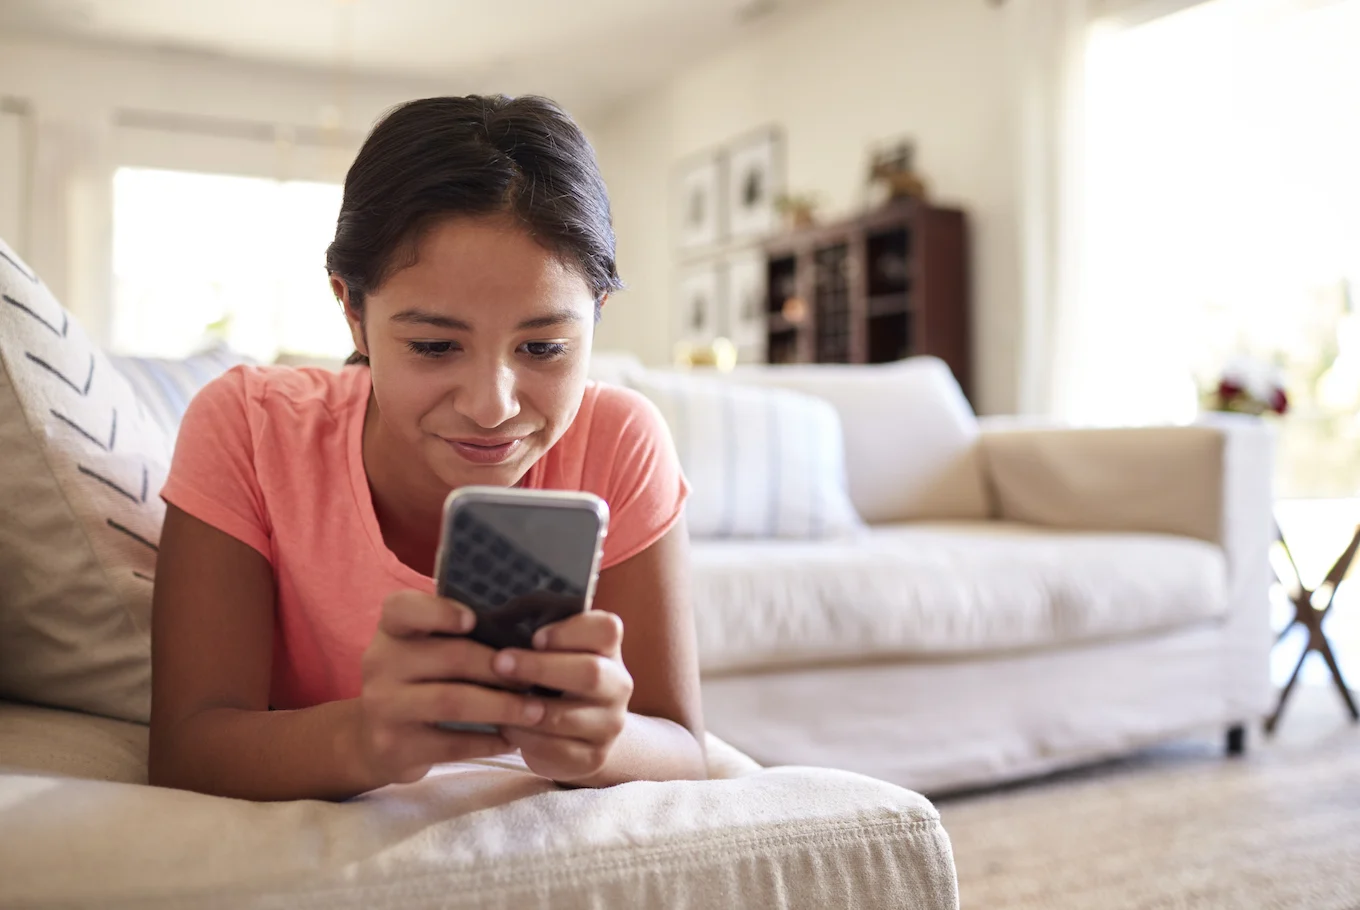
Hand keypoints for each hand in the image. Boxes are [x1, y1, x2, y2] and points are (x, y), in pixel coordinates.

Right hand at [352, 590, 547, 786]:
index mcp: (392, 631)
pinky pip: (451, 743)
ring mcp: (385, 707)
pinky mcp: (396, 747)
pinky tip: (512, 739)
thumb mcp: (423, 650)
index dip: (440, 611)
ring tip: (535, 712)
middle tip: (534, 677)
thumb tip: (525, 633)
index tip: (474, 620)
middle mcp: (380, 664)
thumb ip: (457, 635)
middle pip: (449, 657)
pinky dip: (488, 741)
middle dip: (499, 668)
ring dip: (502, 706)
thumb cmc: (417, 681)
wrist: (373, 740)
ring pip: (453, 701)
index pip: (403, 608)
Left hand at [489, 610, 633, 783]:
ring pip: (566, 716)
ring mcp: (609, 725)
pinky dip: (524, 738)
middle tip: (500, 663)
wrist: (583, 731)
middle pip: (591, 672)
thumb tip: (494, 618)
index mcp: (609, 650)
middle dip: (539, 667)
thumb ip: (538, 632)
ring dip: (524, 707)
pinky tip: (506, 726)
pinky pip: (555, 749)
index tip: (535, 637)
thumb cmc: (554, 677)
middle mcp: (618, 685)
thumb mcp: (554, 649)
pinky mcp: (592, 758)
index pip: (607, 629)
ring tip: (493, 699)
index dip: (570, 631)